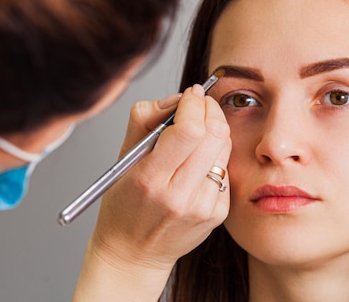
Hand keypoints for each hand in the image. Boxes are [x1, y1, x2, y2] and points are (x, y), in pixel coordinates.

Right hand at [91, 85, 230, 270]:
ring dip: (214, 130)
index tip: (190, 95)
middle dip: (210, 109)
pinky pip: (225, 169)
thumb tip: (178, 99)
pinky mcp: (218, 214)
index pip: (188, 129)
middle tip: (200, 104)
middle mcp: (179, 196)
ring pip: (224, 148)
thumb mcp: (123, 159)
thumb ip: (146, 120)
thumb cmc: (124, 204)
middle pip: (215, 134)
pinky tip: (198, 163)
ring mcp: (203, 207)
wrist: (134, 254)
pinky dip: (214, 156)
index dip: (194, 104)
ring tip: (197, 132)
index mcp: (150, 179)